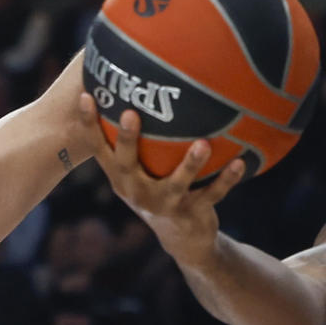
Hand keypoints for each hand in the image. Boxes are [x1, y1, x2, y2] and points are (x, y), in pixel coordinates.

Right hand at [81, 97, 244, 267]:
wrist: (181, 238)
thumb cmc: (157, 189)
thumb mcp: (141, 170)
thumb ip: (136, 140)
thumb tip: (137, 86)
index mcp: (121, 177)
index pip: (99, 149)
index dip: (88, 125)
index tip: (85, 96)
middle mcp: (136, 191)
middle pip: (128, 165)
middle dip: (127, 140)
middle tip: (130, 114)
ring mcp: (164, 205)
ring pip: (175, 184)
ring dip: (190, 165)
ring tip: (203, 144)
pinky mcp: (191, 213)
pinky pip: (211, 194)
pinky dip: (227, 179)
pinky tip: (240, 162)